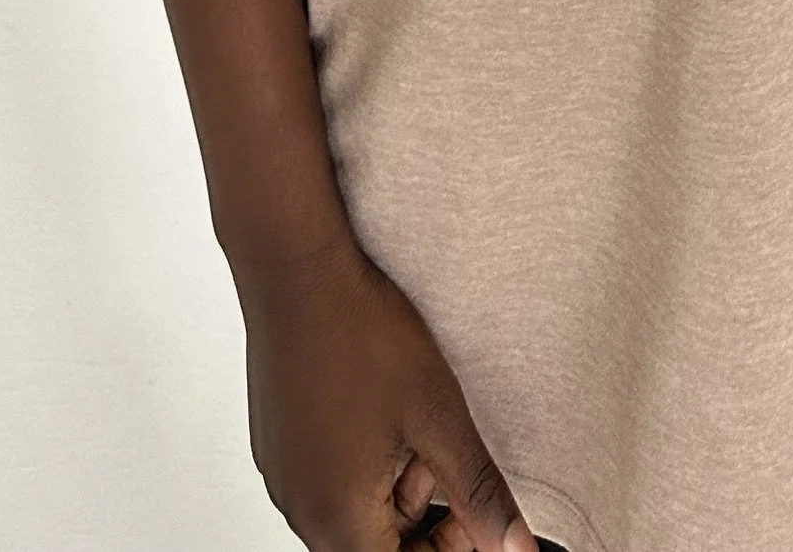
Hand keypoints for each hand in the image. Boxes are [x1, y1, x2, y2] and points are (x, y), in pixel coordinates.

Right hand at [241, 232, 535, 551]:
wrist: (295, 269)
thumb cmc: (360, 335)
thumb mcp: (439, 415)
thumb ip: (480, 494)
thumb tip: (515, 546)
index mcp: (339, 518)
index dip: (448, 548)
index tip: (474, 515)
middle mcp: (301, 509)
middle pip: (376, 546)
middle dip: (424, 517)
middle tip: (445, 456)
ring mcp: (284, 477)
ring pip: (353, 511)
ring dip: (394, 487)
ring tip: (415, 421)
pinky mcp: (277, 446)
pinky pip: (326, 479)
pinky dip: (362, 462)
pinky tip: (381, 409)